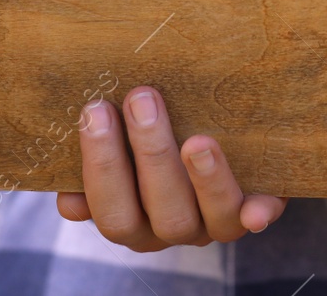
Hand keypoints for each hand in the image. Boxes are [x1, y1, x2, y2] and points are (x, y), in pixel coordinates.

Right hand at [56, 86, 286, 250]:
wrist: (229, 145)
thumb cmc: (158, 139)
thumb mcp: (124, 149)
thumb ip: (95, 162)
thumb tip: (67, 197)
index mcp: (132, 217)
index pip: (109, 209)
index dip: (100, 165)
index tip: (95, 110)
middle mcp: (170, 228)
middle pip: (158, 211)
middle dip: (148, 154)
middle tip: (141, 98)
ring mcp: (214, 223)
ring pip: (207, 216)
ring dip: (201, 179)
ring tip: (198, 140)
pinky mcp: (256, 209)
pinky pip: (259, 215)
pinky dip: (258, 213)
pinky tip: (257, 211)